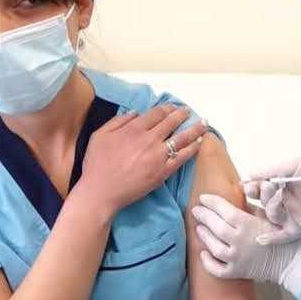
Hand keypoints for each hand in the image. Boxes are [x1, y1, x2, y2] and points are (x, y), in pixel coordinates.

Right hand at [76, 105, 206, 215]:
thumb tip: (135, 113)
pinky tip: (199, 143)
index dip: (167, 108)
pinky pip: (183, 157)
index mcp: (133, 129)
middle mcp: (149, 139)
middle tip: (188, 111)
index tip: (173, 107)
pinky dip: (193, 148)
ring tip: (203, 124)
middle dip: (182, 114)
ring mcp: (158, 156)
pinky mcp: (163, 172)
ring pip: (182, 138)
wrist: (101, 192)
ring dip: (195, 128)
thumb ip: (118, 121)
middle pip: (171, 122)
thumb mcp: (100, 135)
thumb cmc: (97, 164)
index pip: (156, 113)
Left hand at [193, 194, 300, 291]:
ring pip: (213, 247)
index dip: (212, 203)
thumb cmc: (281, 237)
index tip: (203, 198)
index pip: (224, 211)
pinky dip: (208, 262)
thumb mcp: (268, 217)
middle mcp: (240, 241)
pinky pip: (217, 269)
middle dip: (204, 216)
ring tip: (199, 228)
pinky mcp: (237, 272)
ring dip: (204, 236)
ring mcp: (237, 258)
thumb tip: (233, 201)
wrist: (291, 261)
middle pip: (216, 227)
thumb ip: (250, 209)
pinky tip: (203, 254)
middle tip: (196, 210)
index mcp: (248, 225)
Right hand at [242, 156, 300, 244]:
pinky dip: (272, 238)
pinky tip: (261, 238)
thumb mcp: (292, 166)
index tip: (247, 184)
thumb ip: (271, 171)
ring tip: (278, 195)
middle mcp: (283, 203)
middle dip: (260, 195)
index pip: (259, 190)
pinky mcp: (299, 227)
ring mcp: (290, 215)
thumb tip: (248, 174)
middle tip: (264, 186)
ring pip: (272, 217)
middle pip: (263, 203)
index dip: (252, 187)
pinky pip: (282, 236)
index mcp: (279, 187)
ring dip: (270, 207)